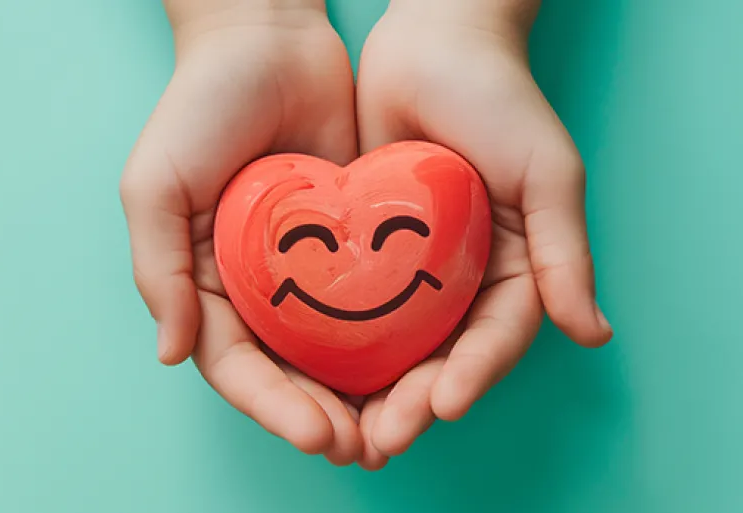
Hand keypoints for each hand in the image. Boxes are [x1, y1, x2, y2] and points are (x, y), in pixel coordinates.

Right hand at [120, 3, 364, 463]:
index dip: (273, 406)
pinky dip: (390, 341)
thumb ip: (156, 271)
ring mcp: (304, 269)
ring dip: (359, 395)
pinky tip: (420, 368)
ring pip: (332, 351)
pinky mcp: (350, 242)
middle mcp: (252, 286)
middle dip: (321, 415)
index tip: (317, 433)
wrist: (268, 39)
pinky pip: (372, 302)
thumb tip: (172, 355)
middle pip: (287, 371)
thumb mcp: (154, 187)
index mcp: (202, 282)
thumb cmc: (197, 109)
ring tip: (395, 429)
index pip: (235, 365)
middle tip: (364, 447)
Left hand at [352, 2, 613, 469]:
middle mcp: (462, 278)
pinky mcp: (367, 250)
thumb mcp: (547, 174)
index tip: (443, 406)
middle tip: (380, 438)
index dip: (471, 376)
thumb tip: (592, 334)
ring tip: (346, 430)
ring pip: (392, 346)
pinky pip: (350, 307)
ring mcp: (412, 269)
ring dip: (372, 391)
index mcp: (514, 268)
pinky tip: (309, 375)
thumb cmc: (499, 98)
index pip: (493, 340)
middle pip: (438, 357)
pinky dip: (336, 345)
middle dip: (413, 401)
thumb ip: (564, 254)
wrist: (429, 42)